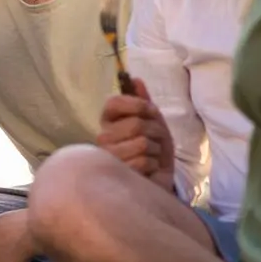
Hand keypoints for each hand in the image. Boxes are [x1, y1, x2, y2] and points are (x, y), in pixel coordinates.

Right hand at [97, 78, 174, 192]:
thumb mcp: (153, 123)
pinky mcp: (119, 174)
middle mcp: (103, 139)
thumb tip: (136, 79)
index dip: (137, 104)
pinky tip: (149, 172)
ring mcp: (109, 157)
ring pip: (142, 143)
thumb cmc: (154, 151)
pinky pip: (145, 161)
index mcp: (108, 123)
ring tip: (153, 158)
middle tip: (156, 142)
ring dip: (157, 151)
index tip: (150, 111)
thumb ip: (143, 102)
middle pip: (136, 124)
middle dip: (156, 131)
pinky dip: (154, 166)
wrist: (157, 181)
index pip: (114, 103)